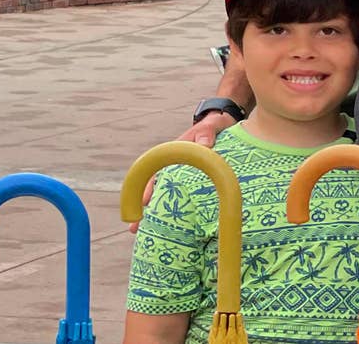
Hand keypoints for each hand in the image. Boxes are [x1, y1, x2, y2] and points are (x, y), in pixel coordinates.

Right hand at [127, 111, 236, 232]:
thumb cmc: (213, 126)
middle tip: (134, 229)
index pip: (157, 174)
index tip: (142, 204)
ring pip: (168, 197)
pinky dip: (178, 211)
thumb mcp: (210, 127)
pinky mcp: (195, 182)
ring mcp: (184, 176)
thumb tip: (205, 145)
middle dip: (146, 209)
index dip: (148, 189)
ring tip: (148, 235)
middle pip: (157, 190)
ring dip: (158, 214)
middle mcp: (175, 168)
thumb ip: (207, 134)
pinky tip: (178, 229)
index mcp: (174, 156)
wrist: (223, 124)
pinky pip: (185, 198)